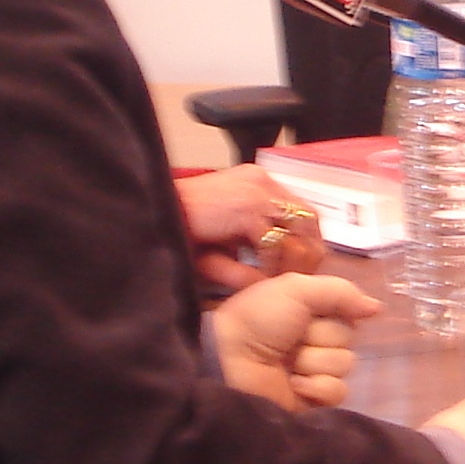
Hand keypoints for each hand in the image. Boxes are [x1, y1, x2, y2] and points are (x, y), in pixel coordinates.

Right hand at [178, 166, 329, 290]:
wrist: (157, 213)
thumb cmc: (184, 226)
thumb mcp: (225, 237)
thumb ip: (252, 249)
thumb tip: (275, 275)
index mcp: (258, 182)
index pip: (301, 210)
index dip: (306, 241)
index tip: (302, 265)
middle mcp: (262, 182)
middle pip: (308, 218)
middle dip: (307, 251)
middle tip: (299, 278)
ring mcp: (257, 193)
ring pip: (296, 231)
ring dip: (291, 261)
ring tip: (280, 281)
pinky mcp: (247, 209)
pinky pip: (273, 243)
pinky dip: (269, 265)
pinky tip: (259, 278)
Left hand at [209, 271, 383, 410]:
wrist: (228, 360)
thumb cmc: (258, 319)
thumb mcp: (296, 289)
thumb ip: (341, 292)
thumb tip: (378, 308)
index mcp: (311, 316)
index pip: (348, 314)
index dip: (334, 312)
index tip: (313, 312)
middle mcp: (314, 343)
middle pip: (348, 339)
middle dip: (321, 337)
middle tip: (292, 339)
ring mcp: (313, 374)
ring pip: (344, 365)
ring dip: (314, 361)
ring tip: (287, 364)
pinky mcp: (312, 402)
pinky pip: (337, 392)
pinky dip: (316, 386)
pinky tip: (292, 384)